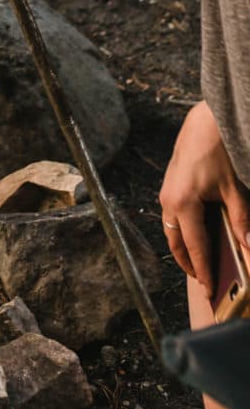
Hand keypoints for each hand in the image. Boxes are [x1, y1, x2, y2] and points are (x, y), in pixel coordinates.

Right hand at [159, 100, 249, 291]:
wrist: (206, 120)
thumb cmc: (219, 150)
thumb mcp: (235, 189)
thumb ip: (241, 220)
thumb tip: (249, 246)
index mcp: (183, 204)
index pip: (194, 247)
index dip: (203, 270)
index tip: (210, 289)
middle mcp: (169, 200)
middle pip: (176, 242)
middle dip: (188, 263)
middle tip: (204, 280)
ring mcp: (167, 190)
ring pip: (171, 228)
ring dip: (184, 246)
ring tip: (200, 261)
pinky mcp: (170, 182)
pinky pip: (172, 214)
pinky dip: (182, 229)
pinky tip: (197, 231)